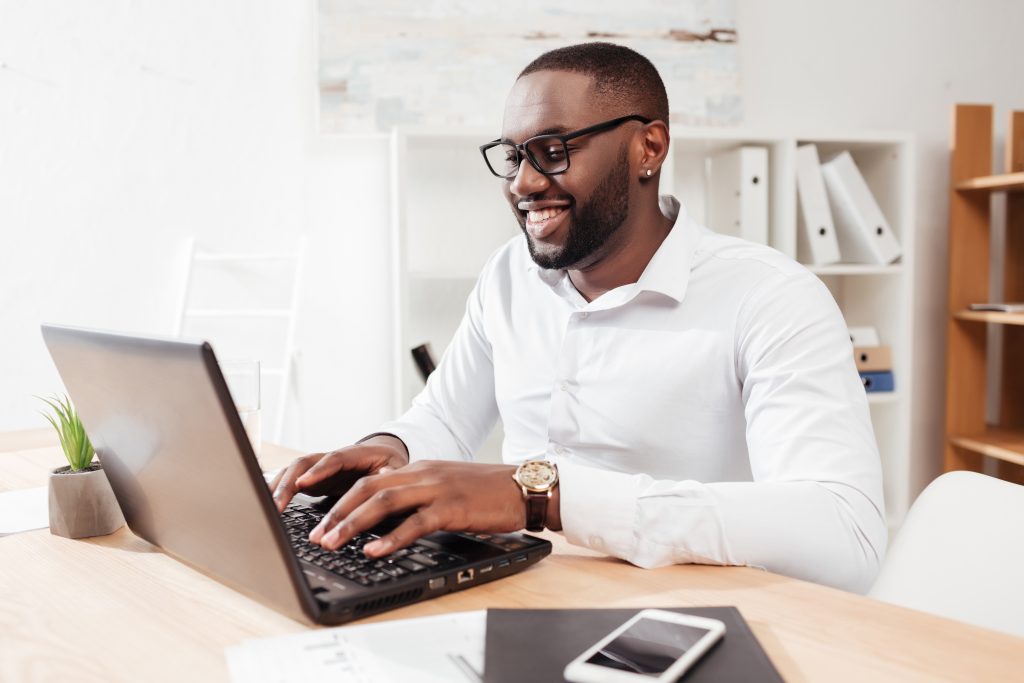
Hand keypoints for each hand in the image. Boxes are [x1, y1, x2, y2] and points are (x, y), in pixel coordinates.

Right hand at [268, 435, 408, 512]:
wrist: (383, 455)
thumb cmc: (389, 463)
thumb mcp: (396, 467)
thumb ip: (390, 473)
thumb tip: (384, 476)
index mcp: (354, 454)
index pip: (334, 459)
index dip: (319, 471)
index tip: (304, 483)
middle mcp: (332, 458)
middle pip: (304, 464)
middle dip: (288, 484)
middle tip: (276, 506)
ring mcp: (320, 468)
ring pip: (293, 472)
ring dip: (278, 488)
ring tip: (266, 508)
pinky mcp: (314, 479)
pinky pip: (291, 483)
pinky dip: (278, 492)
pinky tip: (266, 506)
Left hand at [307, 460, 526, 557]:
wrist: (523, 486)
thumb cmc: (487, 492)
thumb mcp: (445, 488)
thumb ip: (417, 497)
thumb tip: (387, 519)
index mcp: (418, 469)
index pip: (369, 480)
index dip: (340, 500)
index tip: (319, 521)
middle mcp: (422, 474)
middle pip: (367, 488)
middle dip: (336, 513)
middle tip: (315, 536)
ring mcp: (436, 489)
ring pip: (383, 502)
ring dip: (353, 524)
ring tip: (332, 543)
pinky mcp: (453, 507)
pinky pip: (415, 522)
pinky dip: (390, 537)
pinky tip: (373, 550)